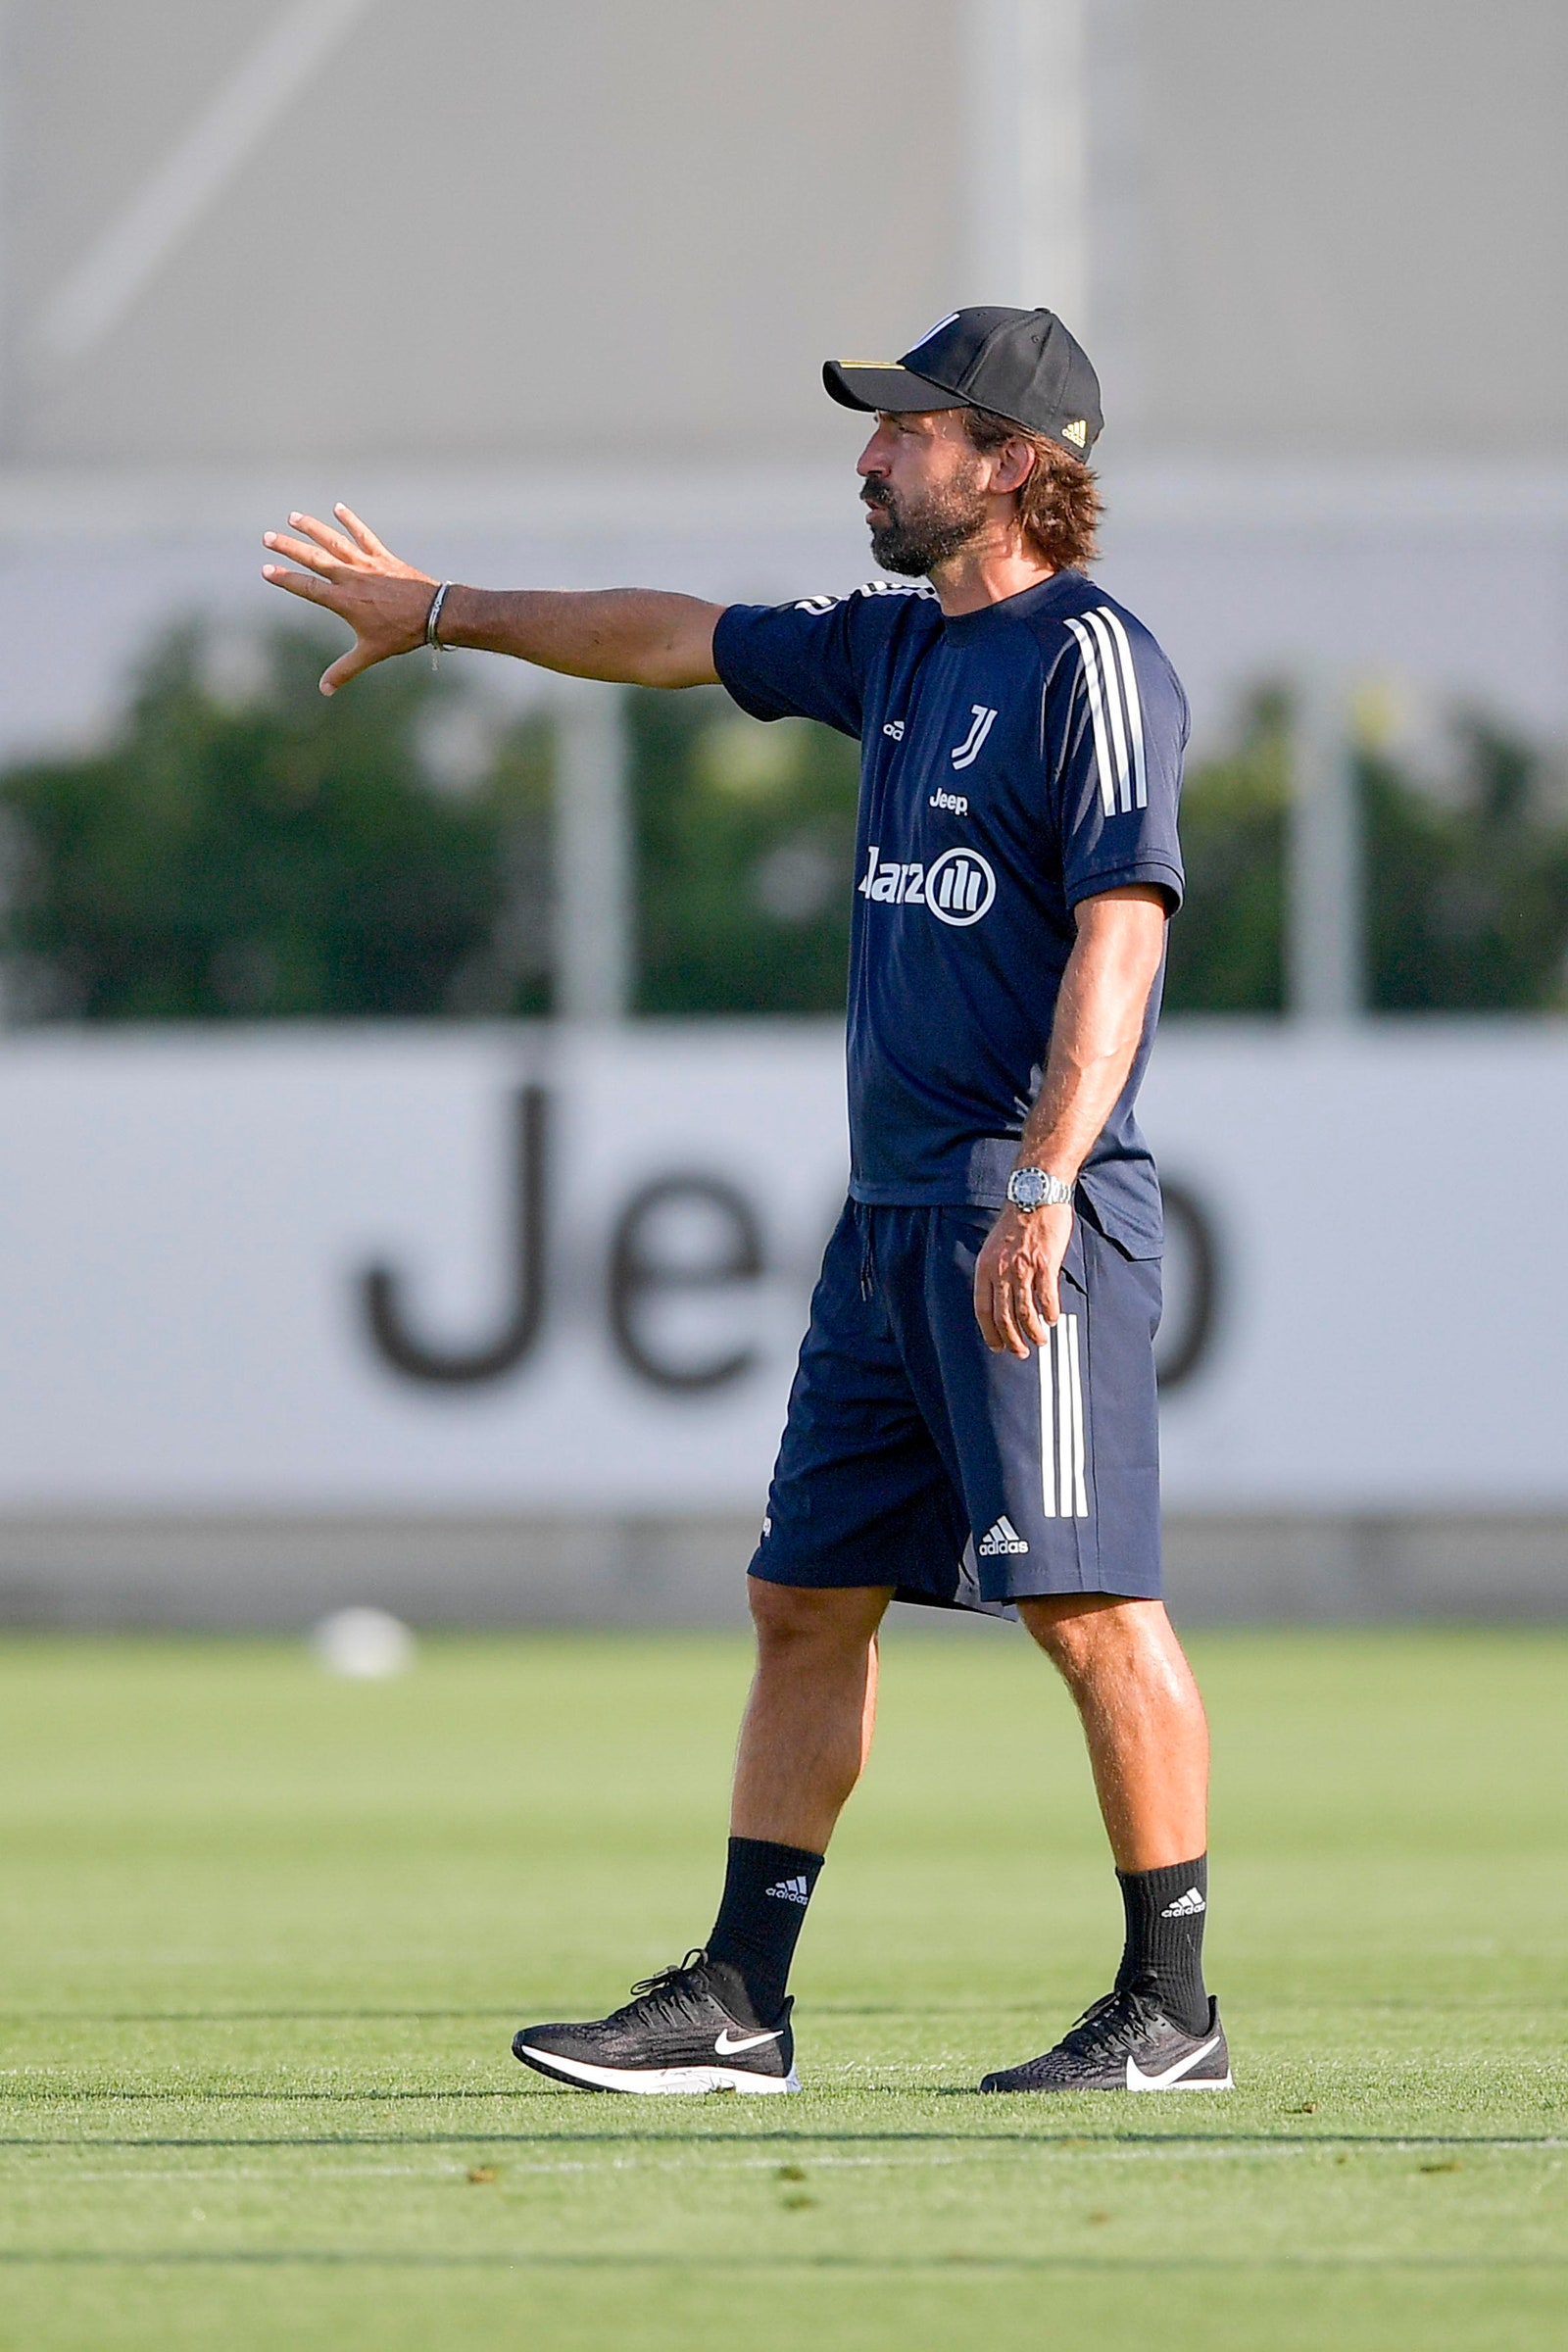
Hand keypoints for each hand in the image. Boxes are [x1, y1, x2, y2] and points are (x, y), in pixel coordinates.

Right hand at [261, 504, 435, 694]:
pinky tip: (337, 507)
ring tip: (293, 517)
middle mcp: (351, 578)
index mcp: (344, 601)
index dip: (285, 579)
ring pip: (334, 541)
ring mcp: (367, 564)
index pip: (307, 588)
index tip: (266, 570)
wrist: (433, 614)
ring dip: (313, 528)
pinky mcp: (383, 557)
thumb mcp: (370, 653)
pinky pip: (364, 535)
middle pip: (314, 558)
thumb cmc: (401, 634)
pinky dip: (351, 521)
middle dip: (289, 548)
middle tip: (267, 537)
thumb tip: (324, 691)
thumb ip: (344, 670)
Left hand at [974, 1203, 1072, 1357]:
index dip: (990, 1332)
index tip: (997, 1346)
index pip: (983, 1309)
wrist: (1034, 1194)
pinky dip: (1050, 1312)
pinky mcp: (1045, 1264)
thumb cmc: (1017, 1220)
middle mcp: (1001, 1271)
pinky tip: (1053, 1319)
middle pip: (1004, 1316)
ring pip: (1026, 1312)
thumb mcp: (995, 1246)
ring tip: (1040, 1341)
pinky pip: (1047, 1297)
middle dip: (1013, 1340)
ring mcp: (1023, 1268)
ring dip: (1033, 1332)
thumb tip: (1004, 1298)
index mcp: (985, 1267)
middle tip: (1021, 1352)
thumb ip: (997, 1271)